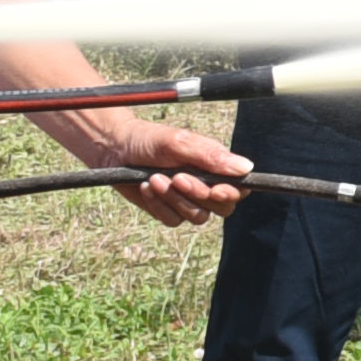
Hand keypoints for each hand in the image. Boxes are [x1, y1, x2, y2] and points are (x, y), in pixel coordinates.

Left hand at [64, 114, 246, 225]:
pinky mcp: (167, 211)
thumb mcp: (179, 143)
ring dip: (175, 199)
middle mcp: (205, 185)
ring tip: (155, 179)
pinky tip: (146, 187)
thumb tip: (246, 167)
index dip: (231, 193)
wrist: (115, 149)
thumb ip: (211, 156)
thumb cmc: (149, 140)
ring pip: (197, 216)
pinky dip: (159, 206)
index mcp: (215, 166)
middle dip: (198, 195)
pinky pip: (173, 220)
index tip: (214, 190)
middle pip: (223, 208)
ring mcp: (186, 201)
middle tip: (178, 178)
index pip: (239, 188)